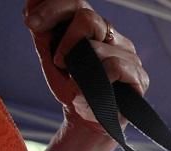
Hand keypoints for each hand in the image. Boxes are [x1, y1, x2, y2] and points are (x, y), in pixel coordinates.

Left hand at [23, 0, 148, 129]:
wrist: (87, 120)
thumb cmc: (72, 88)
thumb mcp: (51, 57)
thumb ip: (44, 32)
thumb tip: (32, 8)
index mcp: (92, 28)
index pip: (76, 3)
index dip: (53, 8)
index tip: (31, 24)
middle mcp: (112, 36)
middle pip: (89, 17)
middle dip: (66, 39)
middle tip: (59, 61)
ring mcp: (128, 54)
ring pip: (98, 46)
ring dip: (80, 66)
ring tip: (77, 83)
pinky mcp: (138, 75)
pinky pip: (114, 67)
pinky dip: (99, 80)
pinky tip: (94, 91)